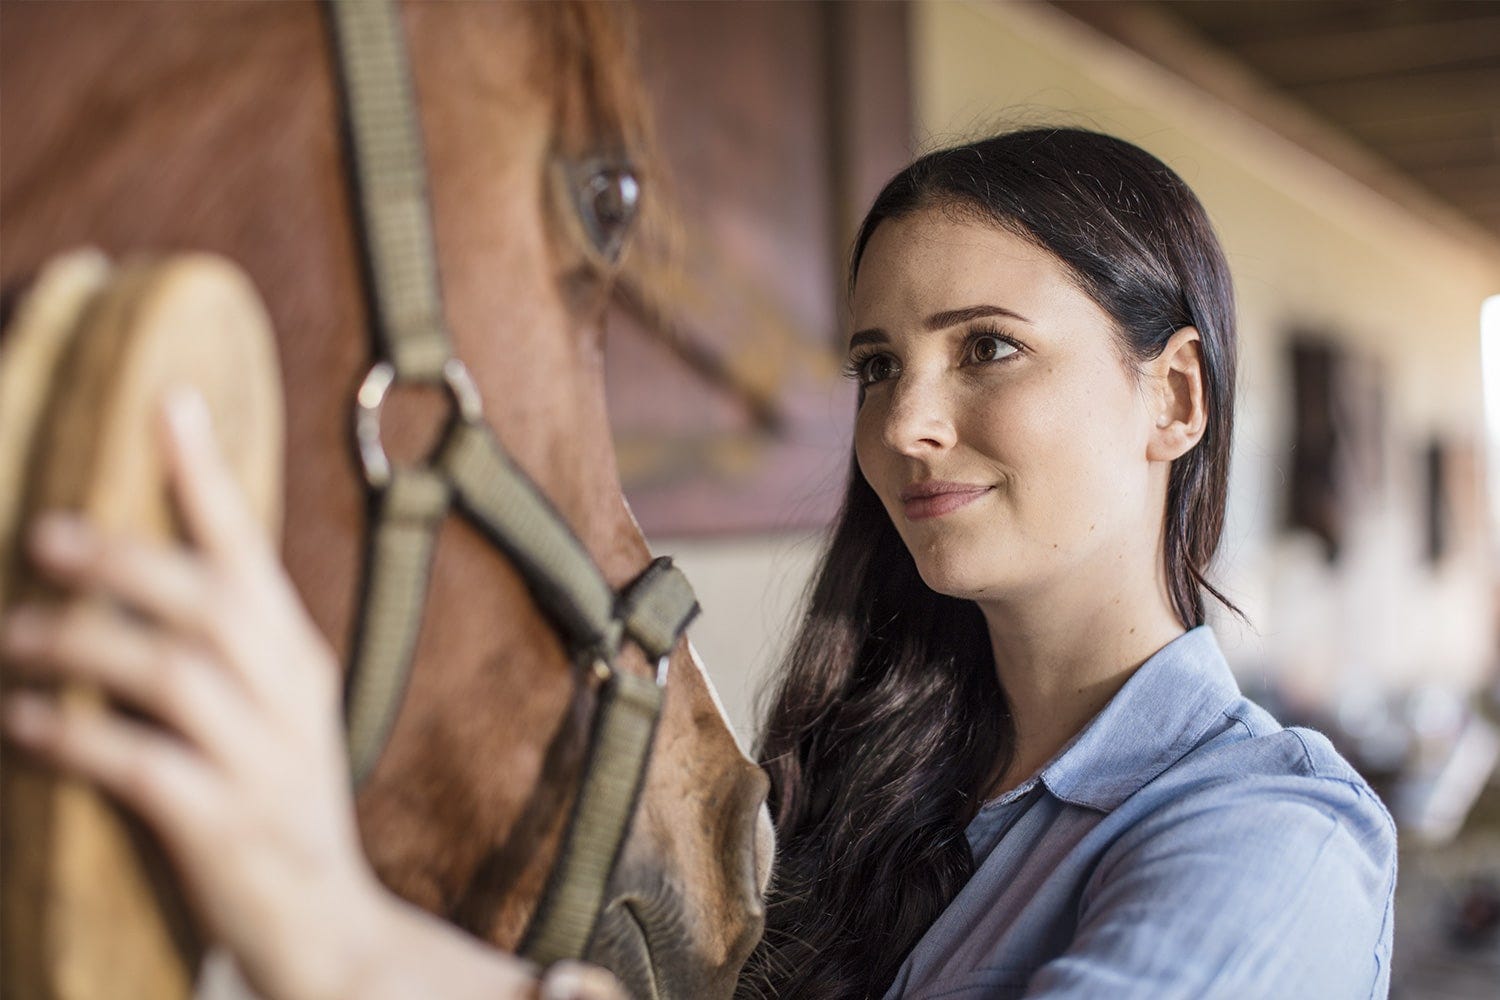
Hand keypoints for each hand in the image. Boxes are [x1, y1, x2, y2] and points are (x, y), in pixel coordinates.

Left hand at [0, 388, 380, 999]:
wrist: (326, 924)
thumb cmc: (278, 804)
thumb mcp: (272, 712)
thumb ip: (226, 647)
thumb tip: (136, 581)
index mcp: (294, 656)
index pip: (249, 550)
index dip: (205, 473)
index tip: (168, 399)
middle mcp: (285, 693)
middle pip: (207, 600)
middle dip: (123, 560)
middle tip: (43, 534)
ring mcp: (260, 758)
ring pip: (169, 673)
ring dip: (79, 645)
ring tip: (10, 635)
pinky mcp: (222, 822)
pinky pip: (140, 763)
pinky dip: (76, 735)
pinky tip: (25, 722)